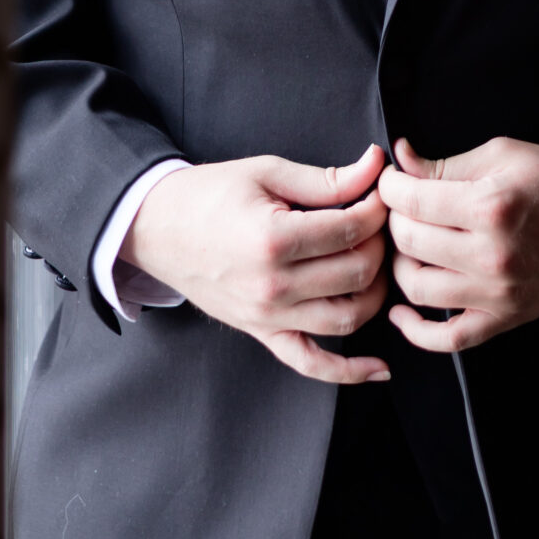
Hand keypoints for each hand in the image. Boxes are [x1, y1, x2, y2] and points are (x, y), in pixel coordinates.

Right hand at [123, 143, 392, 384]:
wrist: (158, 228)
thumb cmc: (210, 194)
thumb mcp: (267, 172)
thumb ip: (326, 178)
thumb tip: (376, 166)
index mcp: (274, 239)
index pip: (351, 230)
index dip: (376, 209)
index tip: (380, 194)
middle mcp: (273, 286)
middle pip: (357, 273)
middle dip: (380, 244)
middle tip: (379, 223)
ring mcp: (268, 317)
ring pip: (347, 318)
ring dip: (375, 292)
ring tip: (377, 264)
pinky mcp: (262, 334)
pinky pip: (311, 363)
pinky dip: (349, 371)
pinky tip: (380, 368)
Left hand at [379, 137, 538, 353]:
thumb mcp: (502, 154)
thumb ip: (445, 163)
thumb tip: (400, 159)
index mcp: (491, 207)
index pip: (411, 201)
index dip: (390, 187)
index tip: (391, 181)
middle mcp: (492, 255)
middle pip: (409, 242)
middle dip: (394, 219)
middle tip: (401, 207)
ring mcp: (498, 294)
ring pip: (418, 288)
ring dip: (401, 263)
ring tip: (410, 244)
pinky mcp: (505, 318)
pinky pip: (449, 339)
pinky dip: (416, 332)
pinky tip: (401, 312)